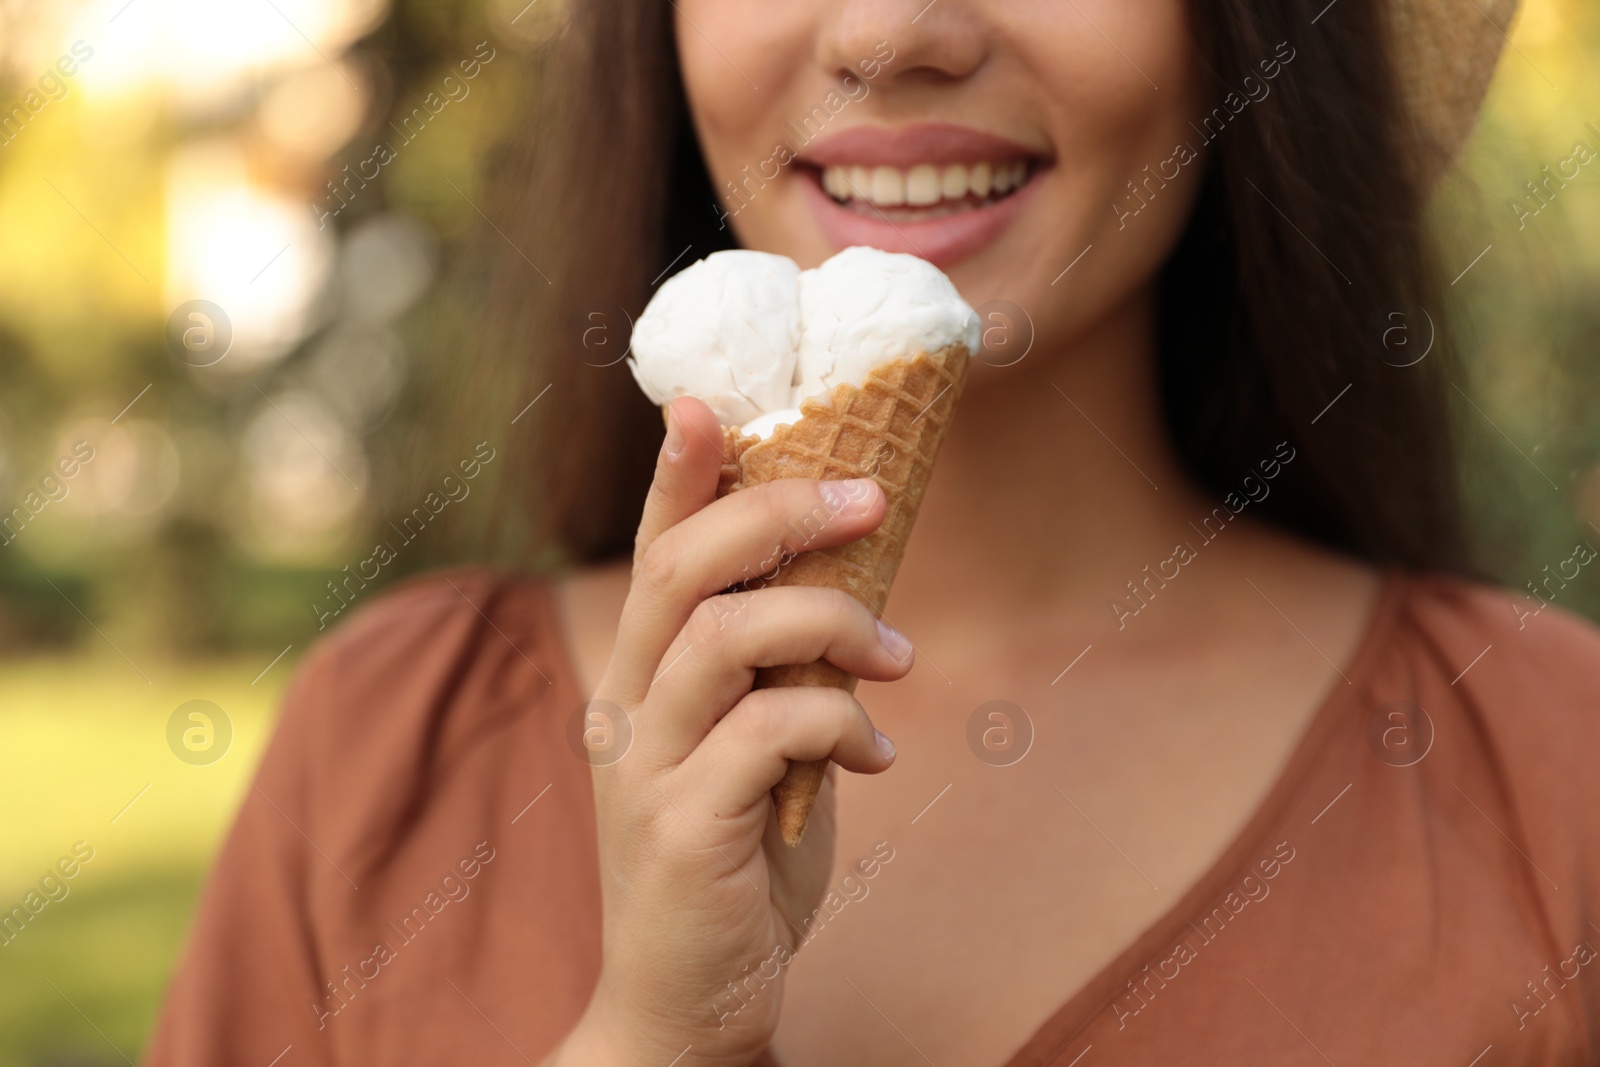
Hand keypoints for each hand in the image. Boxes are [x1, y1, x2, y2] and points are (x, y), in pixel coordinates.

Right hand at [555, 396, 912, 1065]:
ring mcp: (644, 766)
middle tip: (871, 497)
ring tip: (896, 658)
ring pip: (725, 637)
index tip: (709, 401)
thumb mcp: (759, 751)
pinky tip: (875, 758)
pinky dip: (841, 724)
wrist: (684, 1006)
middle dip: (779, 514)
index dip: (676, 472)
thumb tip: (857, 603)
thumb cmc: (734, 865)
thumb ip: (782, 679)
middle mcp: (624, 706)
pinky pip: (772, 732)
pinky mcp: (681, 828)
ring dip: (830, 623)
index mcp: (638, 677)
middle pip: (682, 569)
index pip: (651, 550)